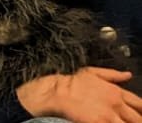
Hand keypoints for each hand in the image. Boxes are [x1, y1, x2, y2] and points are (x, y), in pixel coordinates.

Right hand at [17, 67, 141, 122]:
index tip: (141, 114)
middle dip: (138, 120)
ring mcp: (109, 116)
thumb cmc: (72, 82)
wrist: (57, 92)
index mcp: (116, 91)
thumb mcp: (92, 72)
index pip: (140, 103)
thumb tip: (127, 74)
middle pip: (138, 118)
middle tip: (134, 121)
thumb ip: (112, 75)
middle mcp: (116, 104)